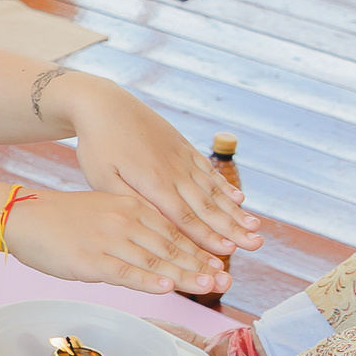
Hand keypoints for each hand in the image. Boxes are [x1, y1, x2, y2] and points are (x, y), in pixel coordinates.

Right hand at [1, 186, 228, 296]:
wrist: (23, 216)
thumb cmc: (63, 219)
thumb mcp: (105, 211)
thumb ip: (134, 227)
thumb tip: (161, 250)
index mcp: (130, 206)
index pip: (173, 230)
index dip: (200, 250)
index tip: (223, 264)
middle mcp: (124, 220)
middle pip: (170, 246)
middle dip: (201, 265)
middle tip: (226, 279)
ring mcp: (108, 240)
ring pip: (154, 260)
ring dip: (184, 274)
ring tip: (208, 286)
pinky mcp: (90, 260)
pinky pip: (125, 271)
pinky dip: (148, 280)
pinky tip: (167, 286)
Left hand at [61, 86, 260, 261]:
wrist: (103, 103)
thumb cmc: (99, 145)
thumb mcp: (103, 179)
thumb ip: (131, 203)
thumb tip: (157, 225)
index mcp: (154, 182)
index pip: (186, 217)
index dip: (208, 236)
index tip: (228, 253)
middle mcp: (174, 171)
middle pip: (208, 205)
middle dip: (233, 228)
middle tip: (256, 244)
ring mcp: (181, 157)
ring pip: (213, 189)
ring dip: (235, 210)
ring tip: (255, 226)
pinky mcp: (182, 146)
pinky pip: (208, 170)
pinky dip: (224, 186)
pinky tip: (238, 198)